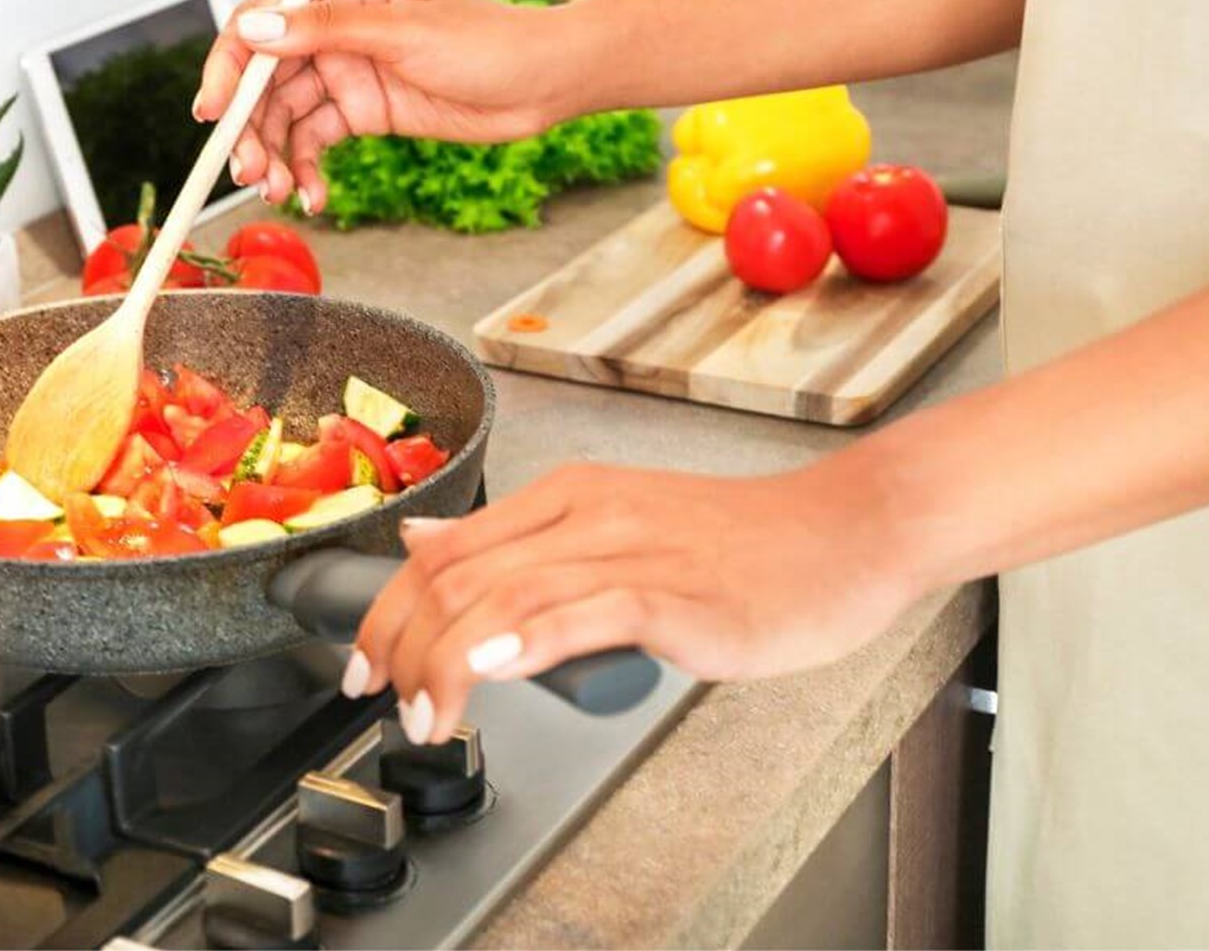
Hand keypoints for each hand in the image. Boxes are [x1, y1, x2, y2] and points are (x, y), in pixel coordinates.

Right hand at [192, 0, 578, 213]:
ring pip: (286, 116)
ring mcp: (347, 71)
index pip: (260, 23)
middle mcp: (334, 27)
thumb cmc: (487, 42)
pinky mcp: (364, 110)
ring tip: (281, 192)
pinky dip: (308, 170)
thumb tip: (257, 30)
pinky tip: (314, 196)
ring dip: (275, 156)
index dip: (228, 68)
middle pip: (264, 79)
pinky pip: (317, 141)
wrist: (541, 84)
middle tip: (249, 174)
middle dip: (249, 128)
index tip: (212, 112)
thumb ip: (327, 30)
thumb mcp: (403, 32)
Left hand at [343, 462, 916, 744]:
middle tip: (378, 698)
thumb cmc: (740, 544)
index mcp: (569, 493)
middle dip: (400, 642)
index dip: (388, 606)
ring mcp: (632, 549)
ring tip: (423, 715)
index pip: (446, 546)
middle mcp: (588, 510)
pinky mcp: (675, 593)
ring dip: (447, 661)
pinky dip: (525, 638)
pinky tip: (488, 667)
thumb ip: (521, 539)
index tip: (363, 660)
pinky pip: (584, 610)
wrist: (845, 534)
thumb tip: (427, 542)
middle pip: (458, 571)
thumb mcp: (614, 522)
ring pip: (506, 593)